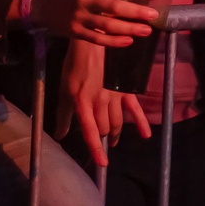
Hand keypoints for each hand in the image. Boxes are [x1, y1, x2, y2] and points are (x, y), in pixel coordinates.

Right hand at [30, 0, 161, 46]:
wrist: (45, 4)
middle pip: (112, 7)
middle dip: (135, 12)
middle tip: (153, 15)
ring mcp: (78, 17)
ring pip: (107, 25)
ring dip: (129, 28)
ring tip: (147, 30)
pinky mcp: (75, 32)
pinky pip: (97, 39)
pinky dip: (114, 41)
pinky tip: (129, 41)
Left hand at [58, 42, 149, 166]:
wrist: (93, 42)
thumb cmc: (75, 65)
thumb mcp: (64, 90)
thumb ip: (64, 115)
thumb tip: (60, 135)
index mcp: (82, 102)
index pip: (90, 131)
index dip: (96, 149)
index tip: (102, 163)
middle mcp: (100, 101)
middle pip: (104, 128)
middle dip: (102, 137)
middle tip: (101, 142)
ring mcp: (115, 96)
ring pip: (117, 122)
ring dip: (115, 133)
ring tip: (113, 140)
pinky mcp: (126, 89)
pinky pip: (135, 109)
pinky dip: (140, 123)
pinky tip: (145, 135)